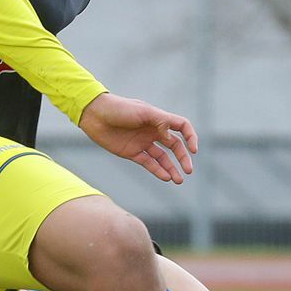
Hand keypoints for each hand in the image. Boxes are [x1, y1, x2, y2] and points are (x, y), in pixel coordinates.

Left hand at [77, 93, 197, 183]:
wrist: (95, 115)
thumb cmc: (120, 108)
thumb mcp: (143, 112)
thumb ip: (160, 123)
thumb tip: (173, 137)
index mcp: (159, 119)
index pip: (182, 127)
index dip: (191, 137)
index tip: (194, 149)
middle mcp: (154, 131)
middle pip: (175, 146)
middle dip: (183, 158)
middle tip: (189, 170)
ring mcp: (143, 143)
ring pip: (163, 158)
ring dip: (172, 168)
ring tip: (178, 181)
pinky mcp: (132, 153)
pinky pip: (149, 163)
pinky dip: (158, 171)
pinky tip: (165, 177)